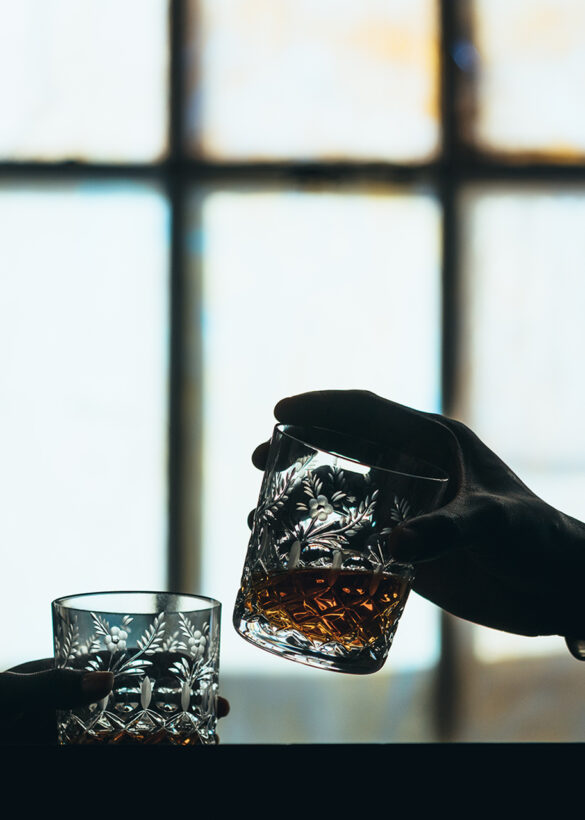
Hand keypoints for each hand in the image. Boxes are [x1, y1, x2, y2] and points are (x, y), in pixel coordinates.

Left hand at [0, 659, 229, 744]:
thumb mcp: (11, 694)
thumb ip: (52, 686)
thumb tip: (106, 679)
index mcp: (72, 672)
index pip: (129, 659)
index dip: (169, 662)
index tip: (203, 670)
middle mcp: (83, 702)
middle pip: (143, 697)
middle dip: (182, 701)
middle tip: (218, 712)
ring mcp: (81, 734)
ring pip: (135, 731)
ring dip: (169, 733)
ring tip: (202, 740)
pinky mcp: (76, 755)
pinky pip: (117, 757)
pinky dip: (144, 756)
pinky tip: (165, 757)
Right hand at [252, 390, 584, 639]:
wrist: (557, 588)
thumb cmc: (538, 540)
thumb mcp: (495, 523)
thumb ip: (448, 529)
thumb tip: (393, 546)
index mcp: (434, 444)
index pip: (367, 411)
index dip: (322, 406)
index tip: (280, 413)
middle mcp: (415, 470)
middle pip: (344, 448)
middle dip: (299, 450)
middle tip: (256, 462)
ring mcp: (408, 508)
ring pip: (343, 493)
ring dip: (302, 497)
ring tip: (260, 514)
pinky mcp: (408, 547)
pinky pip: (355, 536)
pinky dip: (323, 540)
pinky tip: (294, 554)